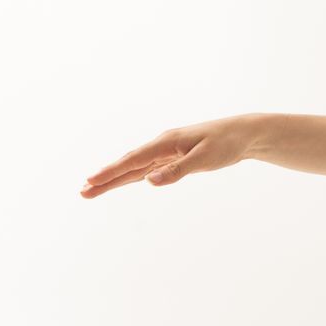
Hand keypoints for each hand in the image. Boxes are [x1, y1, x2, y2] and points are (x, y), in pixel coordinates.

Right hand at [79, 114, 258, 197]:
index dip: (112, 172)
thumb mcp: (204, 159)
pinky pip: (147, 169)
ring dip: (114, 178)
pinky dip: (131, 176)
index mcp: (166, 143)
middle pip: (128, 165)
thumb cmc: (226, 144)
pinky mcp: (173, 158)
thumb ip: (177, 171)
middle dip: (105, 178)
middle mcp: (161, 146)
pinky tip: (121, 182)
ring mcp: (166, 152)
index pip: (134, 161)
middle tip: (83, 191)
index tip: (92, 181)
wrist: (242, 134)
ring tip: (93, 188)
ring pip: (135, 168)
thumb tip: (149, 182)